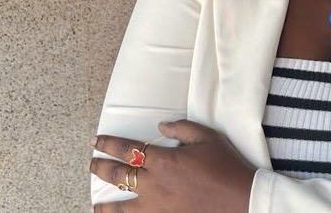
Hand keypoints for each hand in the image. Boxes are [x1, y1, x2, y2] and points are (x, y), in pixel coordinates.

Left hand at [90, 119, 254, 212]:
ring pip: (123, 207)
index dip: (109, 144)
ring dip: (106, 206)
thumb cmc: (224, 166)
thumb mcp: (205, 137)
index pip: (127, 149)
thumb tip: (161, 125)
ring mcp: (158, 206)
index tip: (96, 141)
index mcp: (164, 159)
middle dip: (101, 168)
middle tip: (91, 164)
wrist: (239, 199)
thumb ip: (181, 128)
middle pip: (119, 175)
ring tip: (96, 206)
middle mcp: (155, 183)